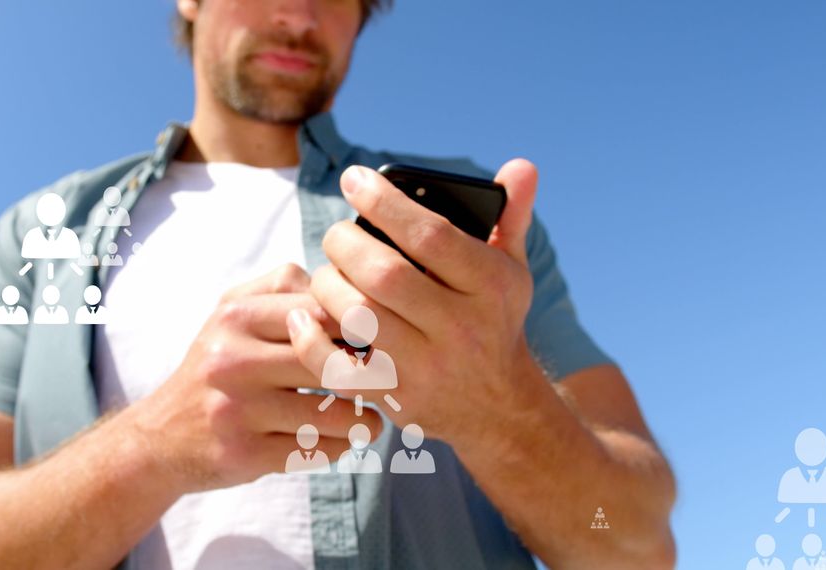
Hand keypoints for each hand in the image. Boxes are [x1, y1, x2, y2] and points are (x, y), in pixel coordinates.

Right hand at [136, 264, 382, 493]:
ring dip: (365, 420)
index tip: (374, 343)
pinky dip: (341, 447)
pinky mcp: (245, 454)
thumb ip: (284, 287)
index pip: (324, 312)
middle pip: (334, 362)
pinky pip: (318, 450)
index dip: (361, 327)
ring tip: (369, 418)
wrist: (161, 436)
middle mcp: (233, 360)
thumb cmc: (217, 366)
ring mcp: (239, 410)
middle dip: (371, 375)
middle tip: (385, 383)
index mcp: (236, 316)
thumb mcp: (233, 312)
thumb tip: (345, 287)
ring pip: (336, 413)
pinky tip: (340, 440)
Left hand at [286, 160, 539, 451]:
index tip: (355, 179)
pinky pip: (339, 368)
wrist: (497, 407)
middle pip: (385, 275)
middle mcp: (461, 329)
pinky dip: (312, 341)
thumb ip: (511, 215)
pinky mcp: (396, 398)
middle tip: (336, 235)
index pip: (431, 235)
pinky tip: (304, 316)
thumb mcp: (510, 270)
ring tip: (327, 273)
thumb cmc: (493, 321)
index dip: (385, 202)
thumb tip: (521, 166)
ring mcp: (426, 368)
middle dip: (346, 244)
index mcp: (490, 286)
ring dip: (327, 285)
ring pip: (357, 317)